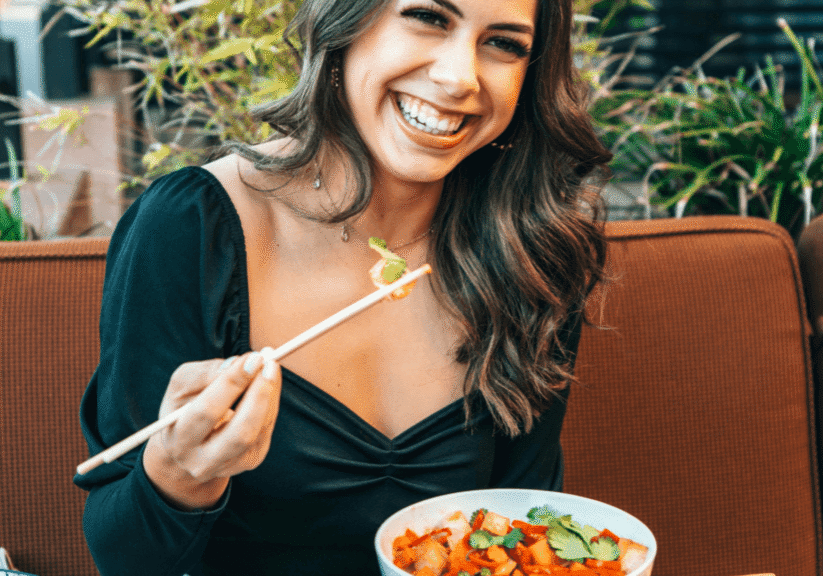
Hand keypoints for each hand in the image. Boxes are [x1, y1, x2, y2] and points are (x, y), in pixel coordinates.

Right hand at [143, 349, 280, 509]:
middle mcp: (204, 461)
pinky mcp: (252, 460)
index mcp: (180, 441)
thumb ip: (203, 374)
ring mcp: (232, 465)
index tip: (251, 358)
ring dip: (270, 393)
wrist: (189, 448)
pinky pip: (268, 427)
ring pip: (260, 429)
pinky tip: (268, 382)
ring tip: (270, 366)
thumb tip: (236, 364)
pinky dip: (271, 401)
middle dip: (259, 394)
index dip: (232, 383)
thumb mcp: (181, 387)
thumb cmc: (184, 408)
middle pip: (241, 432)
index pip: (208, 412)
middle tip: (269, 364)